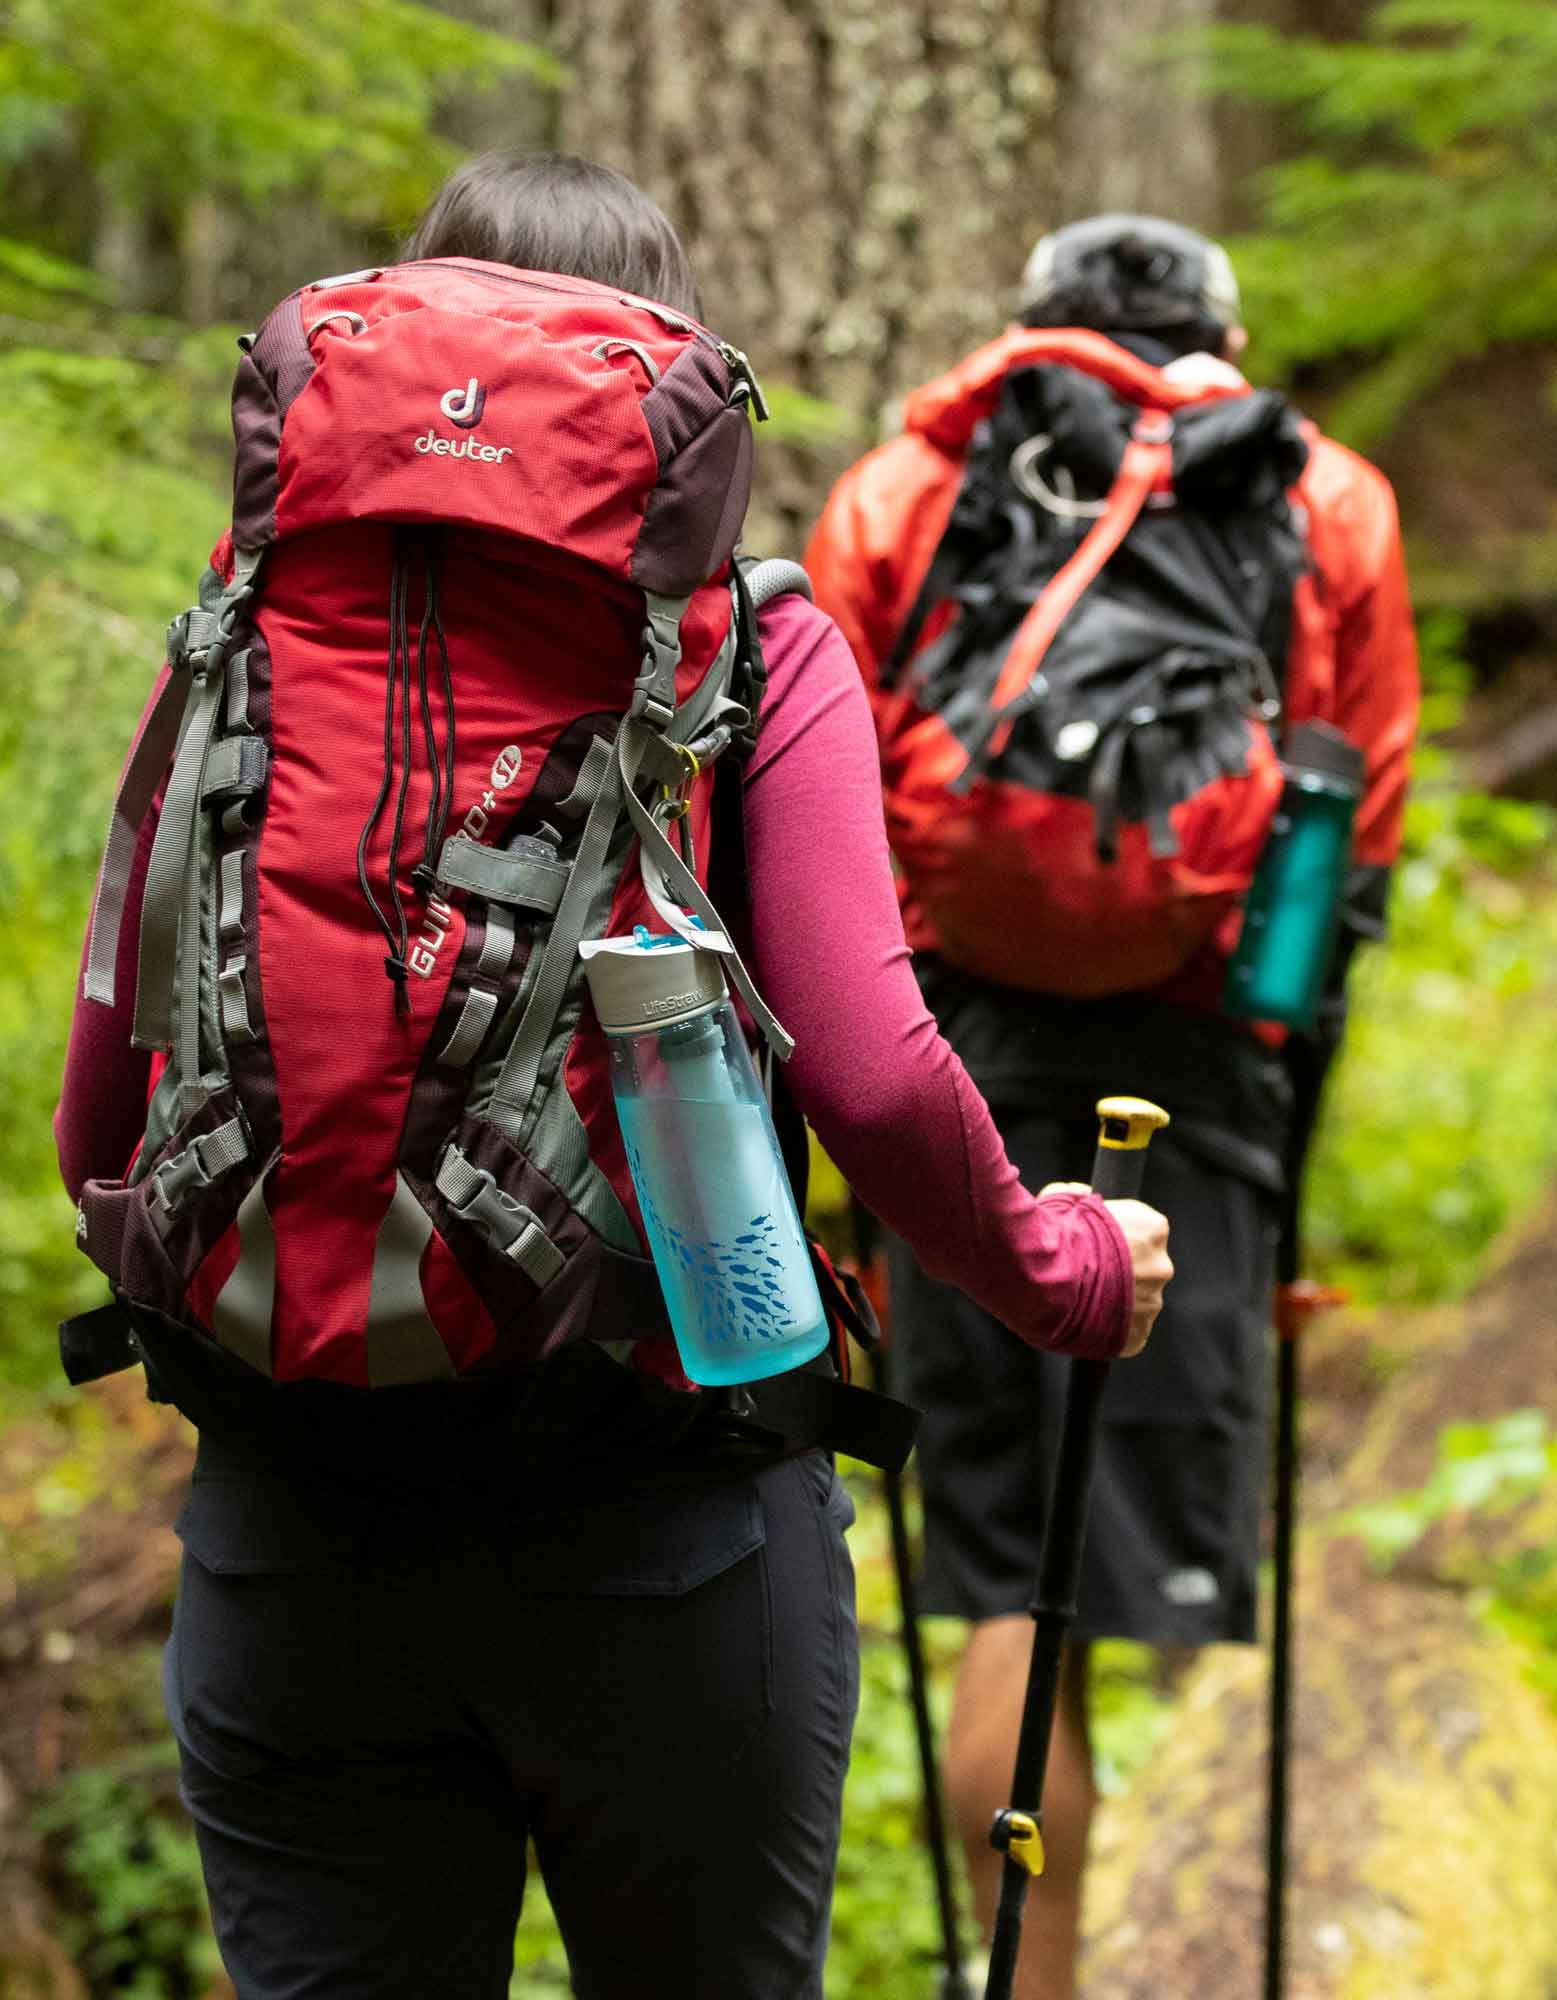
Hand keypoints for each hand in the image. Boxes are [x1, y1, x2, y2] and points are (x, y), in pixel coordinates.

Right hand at [1039, 1183, 1171, 1356]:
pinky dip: (1108, 1328)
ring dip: (1114, 1300)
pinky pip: (1125, 1332)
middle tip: (1084, 1270)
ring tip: (1079, 1297)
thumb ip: (1077, 1195)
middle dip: (1119, 1270)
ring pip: (1136, 1301)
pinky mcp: (1136, 1336)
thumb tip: (1079, 1194)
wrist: (1042, 1280)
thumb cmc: (1053, 1236)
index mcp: (1152, 1227)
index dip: (1115, 1234)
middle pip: (1144, 1267)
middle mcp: (1161, 1265)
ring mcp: (1151, 1304)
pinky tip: (1084, 1319)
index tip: (1093, 1240)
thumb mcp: (1061, 1198)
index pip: (1143, 1229)